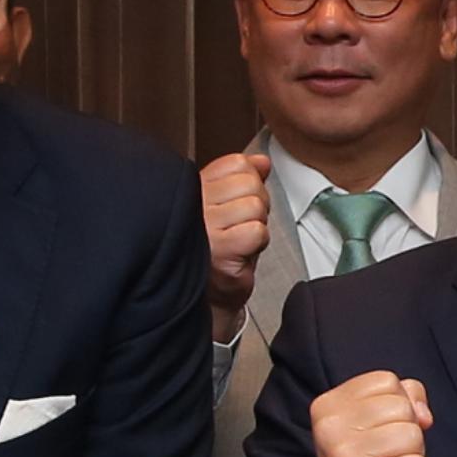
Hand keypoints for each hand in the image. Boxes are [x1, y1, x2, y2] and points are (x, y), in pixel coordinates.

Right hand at [198, 148, 273, 320]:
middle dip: (258, 204)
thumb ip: (245, 178)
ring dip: (257, 225)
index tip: (238, 202)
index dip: (249, 180)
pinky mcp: (219, 251)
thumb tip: (262, 161)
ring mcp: (204, 227)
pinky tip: (241, 251)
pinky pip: (257, 231)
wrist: (210, 295)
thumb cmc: (219, 249)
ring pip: (255, 206)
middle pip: (249, 182)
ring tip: (240, 239)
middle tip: (241, 225)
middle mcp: (193, 204)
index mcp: (194, 187)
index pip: (236, 163)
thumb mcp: (230, 206)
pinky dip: (258, 243)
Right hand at [305, 368, 433, 456]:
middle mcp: (331, 428)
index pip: (387, 381)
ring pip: (414, 436)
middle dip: (406, 434)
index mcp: (328, 406)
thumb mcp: (374, 423)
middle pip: (403, 408)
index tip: (376, 435)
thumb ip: (403, 399)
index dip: (397, 408)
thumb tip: (423, 414)